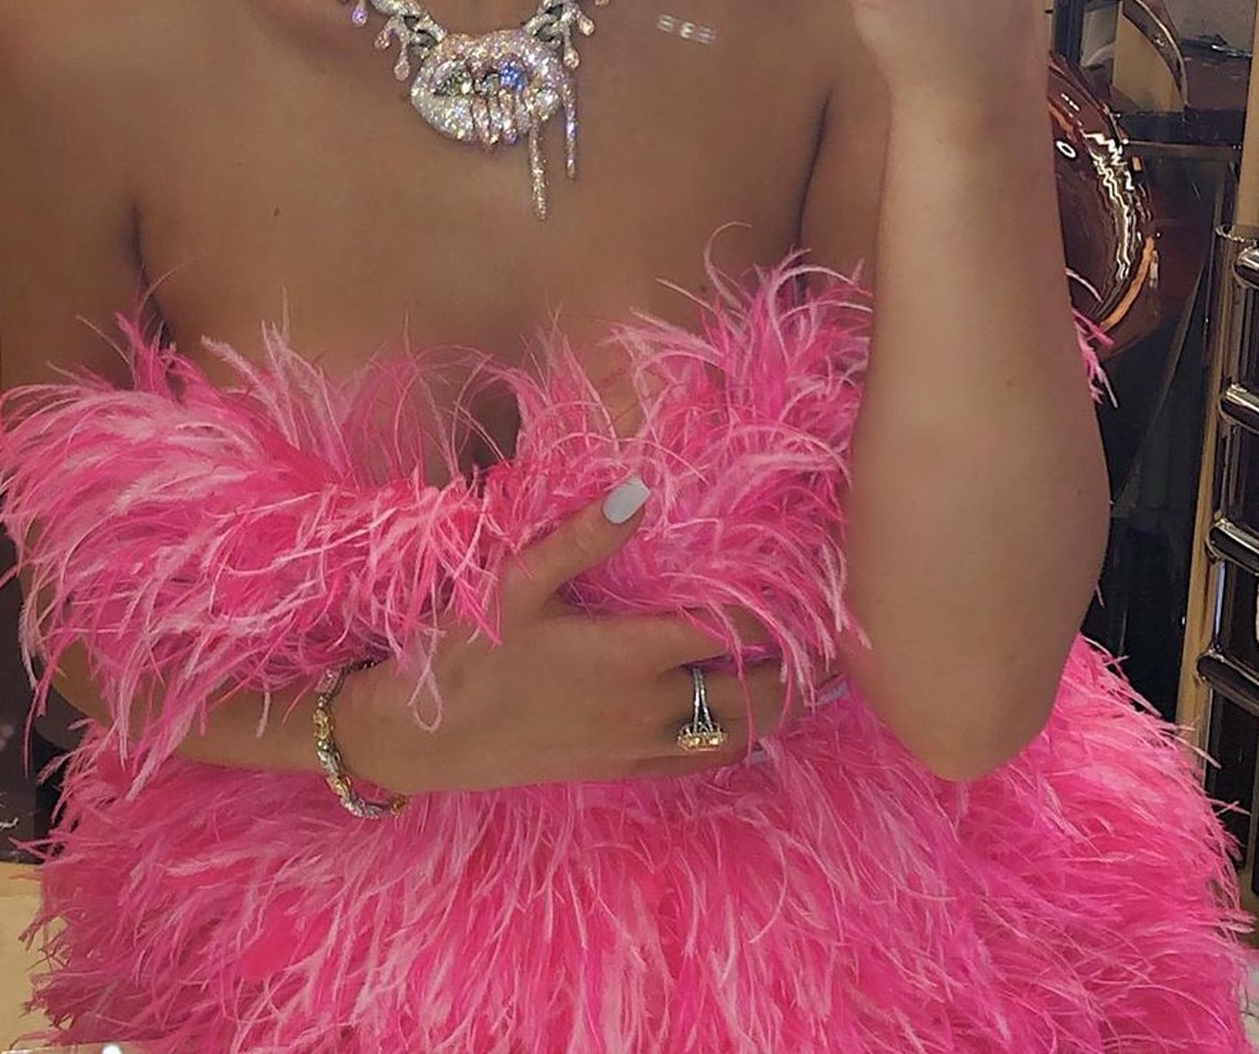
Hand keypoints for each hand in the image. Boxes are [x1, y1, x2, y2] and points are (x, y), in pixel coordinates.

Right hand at [332, 485, 846, 793]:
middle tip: (836, 632)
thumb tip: (640, 488)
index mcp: (628, 654)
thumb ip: (580, 537)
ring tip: (810, 674)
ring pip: (732, 734)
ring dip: (774, 705)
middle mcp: (645, 708)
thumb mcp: (514, 583)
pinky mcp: (618, 769)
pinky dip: (734, 741)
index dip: (774, 603)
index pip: (727, 627)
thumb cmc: (466, 649)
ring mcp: (635, 746)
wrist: (423, 739)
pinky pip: (696, 764)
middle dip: (797, 663)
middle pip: (749, 690)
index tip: (811, 575)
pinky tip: (745, 720)